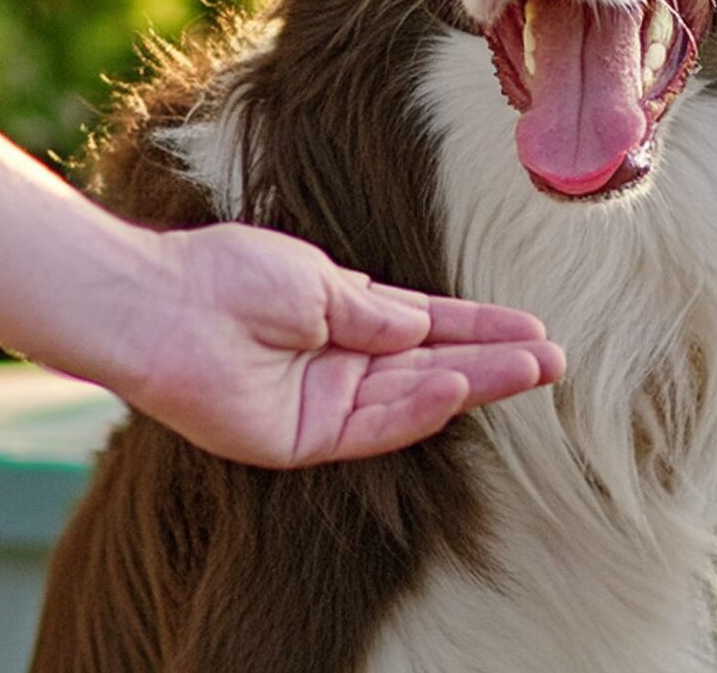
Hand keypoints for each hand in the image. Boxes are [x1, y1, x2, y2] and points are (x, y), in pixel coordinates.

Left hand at [113, 221, 562, 468]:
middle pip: (433, 367)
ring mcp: (324, 405)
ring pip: (413, 399)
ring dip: (471, 384)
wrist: (163, 305)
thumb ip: (375, 311)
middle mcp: (342, 365)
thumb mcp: (318, 279)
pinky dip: (416, 408)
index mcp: (345, 319)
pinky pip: (372, 428)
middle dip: (493, 362)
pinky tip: (457, 385)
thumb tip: (425, 325)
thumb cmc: (226, 276)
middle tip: (552, 360)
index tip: (532, 327)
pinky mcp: (301, 440)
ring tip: (527, 369)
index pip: (429, 327)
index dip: (481, 329)